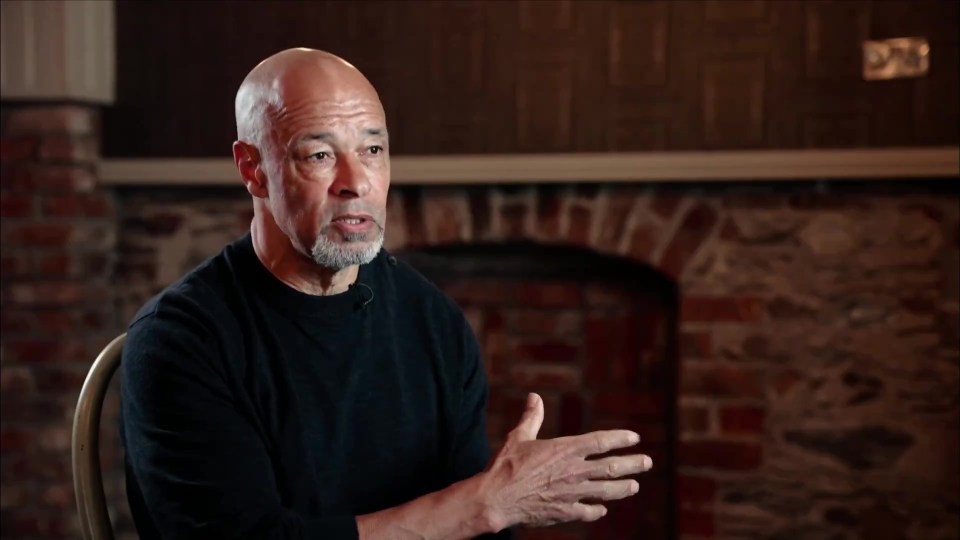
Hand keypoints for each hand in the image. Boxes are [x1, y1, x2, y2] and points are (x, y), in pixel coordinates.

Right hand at [477, 393, 652, 531]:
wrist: (497, 498)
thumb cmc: (506, 466)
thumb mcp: (519, 436)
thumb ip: (531, 417)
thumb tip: (533, 397)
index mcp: (565, 449)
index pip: (600, 441)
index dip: (619, 438)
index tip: (634, 437)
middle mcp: (574, 471)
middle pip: (612, 467)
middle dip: (632, 464)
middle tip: (647, 462)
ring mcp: (573, 493)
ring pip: (607, 491)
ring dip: (623, 488)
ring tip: (634, 485)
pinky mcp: (566, 512)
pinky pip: (589, 512)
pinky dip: (597, 510)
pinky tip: (602, 509)